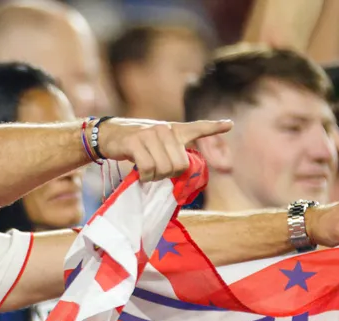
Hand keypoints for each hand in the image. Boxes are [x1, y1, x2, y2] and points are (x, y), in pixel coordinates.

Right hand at [95, 118, 232, 182]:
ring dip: (154, 178)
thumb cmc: (135, 144)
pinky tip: (139, 173)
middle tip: (155, 172)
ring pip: (163, 169)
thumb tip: (182, 169)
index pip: (197, 128)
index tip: (229, 125)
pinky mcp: (135, 142)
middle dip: (168, 175)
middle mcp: (165, 129)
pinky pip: (147, 168)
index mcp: (173, 130)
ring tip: (145, 172)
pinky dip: (144, 176)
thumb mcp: (155, 143)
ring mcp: (150, 134)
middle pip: (179, 165)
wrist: (109, 135)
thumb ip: (171, 152)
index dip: (214, 127)